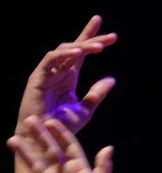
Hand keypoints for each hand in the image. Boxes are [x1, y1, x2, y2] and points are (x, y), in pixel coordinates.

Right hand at [5, 116, 113, 172]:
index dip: (60, 133)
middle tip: (28, 120)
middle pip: (49, 151)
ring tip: (12, 140)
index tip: (50, 120)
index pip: (68, 146)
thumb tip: (109, 147)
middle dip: (39, 136)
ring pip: (35, 165)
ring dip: (24, 153)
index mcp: (77, 169)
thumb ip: (102, 167)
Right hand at [17, 17, 115, 137]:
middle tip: (112, 37)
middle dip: (92, 39)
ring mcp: (46, 73)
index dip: (93, 40)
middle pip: (74, 48)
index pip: (81, 53)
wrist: (46, 138)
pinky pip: (50, 60)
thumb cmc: (62, 126)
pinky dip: (64, 54)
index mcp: (68, 77)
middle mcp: (57, 72)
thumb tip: (112, 79)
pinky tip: (79, 52)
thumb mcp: (86, 109)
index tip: (112, 35)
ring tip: (100, 46)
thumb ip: (97, 93)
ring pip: (63, 51)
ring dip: (82, 46)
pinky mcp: (37, 78)